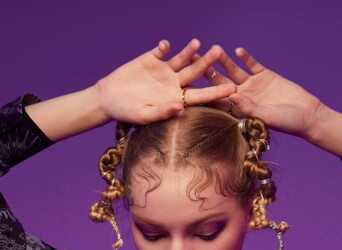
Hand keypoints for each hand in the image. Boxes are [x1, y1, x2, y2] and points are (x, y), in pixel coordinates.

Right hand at [94, 38, 236, 126]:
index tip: (232, 90)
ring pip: (182, 59)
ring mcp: (164, 70)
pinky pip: (161, 50)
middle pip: (195, 73)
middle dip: (207, 63)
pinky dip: (164, 47)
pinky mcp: (152, 59)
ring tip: (199, 42)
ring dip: (190, 50)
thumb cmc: (126, 112)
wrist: (109, 98)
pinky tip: (165, 46)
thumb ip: (162, 111)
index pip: (200, 96)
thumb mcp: (143, 115)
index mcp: (176, 100)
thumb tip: (179, 108)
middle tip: (219, 51)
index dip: (216, 93)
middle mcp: (174, 84)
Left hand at [193, 45, 324, 137]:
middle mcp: (243, 97)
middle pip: (221, 82)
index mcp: (239, 111)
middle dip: (207, 71)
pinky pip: (252, 65)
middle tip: (193, 59)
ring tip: (214, 49)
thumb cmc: (288, 123)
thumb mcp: (267, 116)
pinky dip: (246, 58)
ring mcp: (254, 86)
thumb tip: (231, 96)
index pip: (217, 100)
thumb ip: (249, 107)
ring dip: (224, 61)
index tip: (189, 83)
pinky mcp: (266, 76)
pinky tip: (238, 50)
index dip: (203, 92)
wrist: (308, 115)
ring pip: (234, 71)